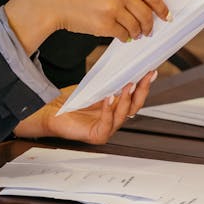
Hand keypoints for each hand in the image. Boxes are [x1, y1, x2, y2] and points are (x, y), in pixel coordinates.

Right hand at [4, 0, 170, 55]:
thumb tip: (149, 10)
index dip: (162, 8)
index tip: (167, 17)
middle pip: (147, 14)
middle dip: (150, 26)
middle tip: (149, 32)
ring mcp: (113, 8)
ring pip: (136, 26)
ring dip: (138, 33)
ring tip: (134, 34)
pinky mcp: (105, 24)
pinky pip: (123, 35)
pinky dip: (125, 37)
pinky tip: (122, 35)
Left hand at [13, 70, 156, 143]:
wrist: (52, 112)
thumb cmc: (71, 101)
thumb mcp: (94, 88)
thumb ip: (109, 83)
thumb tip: (123, 67)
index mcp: (115, 109)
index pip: (134, 98)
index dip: (144, 86)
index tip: (151, 71)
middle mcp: (114, 120)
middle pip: (134, 107)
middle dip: (142, 90)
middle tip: (147, 76)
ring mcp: (107, 129)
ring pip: (123, 114)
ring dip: (127, 98)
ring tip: (129, 84)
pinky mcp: (97, 135)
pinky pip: (107, 122)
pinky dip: (109, 109)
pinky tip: (110, 97)